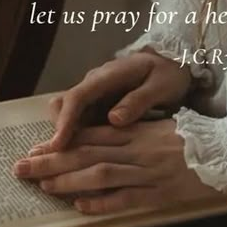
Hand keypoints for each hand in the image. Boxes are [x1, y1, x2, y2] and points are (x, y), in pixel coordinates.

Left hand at [12, 119, 217, 212]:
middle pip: (88, 154)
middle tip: (21, 168)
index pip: (92, 135)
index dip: (62, 142)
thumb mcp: (162, 126)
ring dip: (68, 180)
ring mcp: (149, 173)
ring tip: (42, 186)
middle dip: (52, 161)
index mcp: (138, 131)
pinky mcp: (160, 194)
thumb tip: (100, 136)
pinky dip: (102, 203)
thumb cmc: (195, 138)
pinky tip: (81, 206)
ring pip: (101, 174)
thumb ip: (133, 130)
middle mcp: (139, 150)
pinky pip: (127, 199)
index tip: (35, 148)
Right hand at [36, 52, 191, 151]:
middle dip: (57, 132)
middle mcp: (95, 83)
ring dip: (66, 137)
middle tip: (54, 160)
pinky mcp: (99, 104)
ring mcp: (95, 93)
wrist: (173, 62)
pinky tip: (83, 157)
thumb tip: (114, 119)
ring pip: (69, 114)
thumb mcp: (160, 85)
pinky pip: (82, 120)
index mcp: (109, 76)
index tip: (58, 145)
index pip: (78, 97)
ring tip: (65, 164)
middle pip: (64, 106)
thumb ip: (139, 100)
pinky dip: (78, 136)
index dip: (65, 121)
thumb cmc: (167, 74)